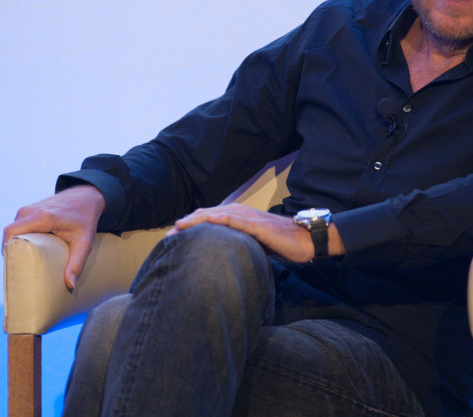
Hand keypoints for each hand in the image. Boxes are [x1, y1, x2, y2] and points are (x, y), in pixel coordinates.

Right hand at [2, 185, 105, 289]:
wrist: (86, 197)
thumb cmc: (85, 220)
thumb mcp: (85, 243)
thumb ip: (77, 263)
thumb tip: (70, 285)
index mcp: (41, 217)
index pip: (11, 232)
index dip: (6, 249)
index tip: (13, 266)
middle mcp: (30, 211)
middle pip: (9, 234)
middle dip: (11, 252)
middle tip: (20, 269)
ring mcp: (27, 209)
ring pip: (12, 231)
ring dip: (16, 245)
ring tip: (24, 261)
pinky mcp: (28, 211)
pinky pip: (17, 227)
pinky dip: (19, 238)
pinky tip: (27, 250)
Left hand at [166, 203, 343, 262]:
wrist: (306, 240)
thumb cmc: (282, 243)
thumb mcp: (254, 246)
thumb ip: (238, 246)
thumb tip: (221, 260)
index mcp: (238, 218)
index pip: (208, 220)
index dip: (189, 227)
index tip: (171, 237)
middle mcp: (241, 213)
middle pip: (207, 216)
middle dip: (186, 224)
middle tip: (166, 235)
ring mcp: (249, 217)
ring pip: (217, 215)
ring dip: (196, 220)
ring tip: (178, 228)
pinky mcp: (258, 225)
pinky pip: (236, 220)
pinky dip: (220, 219)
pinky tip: (207, 221)